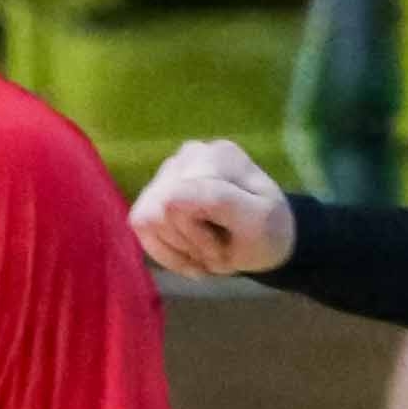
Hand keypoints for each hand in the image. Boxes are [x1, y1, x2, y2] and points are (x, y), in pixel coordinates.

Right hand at [132, 137, 295, 279]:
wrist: (267, 239)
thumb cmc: (268, 231)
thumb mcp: (258, 220)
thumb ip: (219, 202)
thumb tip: (169, 197)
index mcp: (216, 156)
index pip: (178, 202)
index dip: (197, 238)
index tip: (227, 249)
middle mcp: (187, 154)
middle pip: (160, 212)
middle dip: (190, 246)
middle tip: (220, 253)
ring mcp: (167, 171)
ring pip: (145, 219)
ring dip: (178, 250)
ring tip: (207, 252)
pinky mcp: (152, 192)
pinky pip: (139, 223)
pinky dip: (164, 251)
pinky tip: (188, 253)